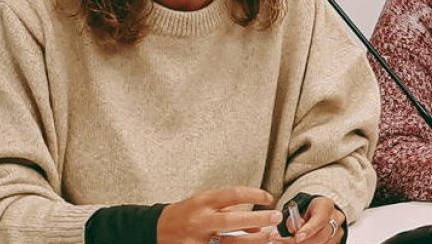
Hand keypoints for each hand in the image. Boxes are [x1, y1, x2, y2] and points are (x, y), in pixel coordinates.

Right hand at [156, 186, 281, 243]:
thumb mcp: (205, 204)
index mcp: (202, 202)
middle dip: (258, 218)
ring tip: (269, 236)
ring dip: (253, 240)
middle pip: (233, 220)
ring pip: (231, 243)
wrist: (155, 229)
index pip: (232, 194)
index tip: (269, 197)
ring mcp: (197, 240)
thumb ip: (230, 210)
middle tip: (276, 217)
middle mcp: (200, 220)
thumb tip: (257, 224)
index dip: (254, 194)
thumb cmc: (185, 215)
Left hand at [276, 196, 344, 243]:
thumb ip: (294, 218)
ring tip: (291, 242)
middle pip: (322, 234)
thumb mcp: (297, 208)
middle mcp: (336, 217)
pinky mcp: (336, 240)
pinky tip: (299, 243)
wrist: (317, 212)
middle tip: (289, 242)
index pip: (320, 218)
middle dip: (305, 241)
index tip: (297, 237)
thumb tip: (293, 229)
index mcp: (326, 205)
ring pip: (323, 243)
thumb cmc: (306, 210)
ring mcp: (338, 230)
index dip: (309, 229)